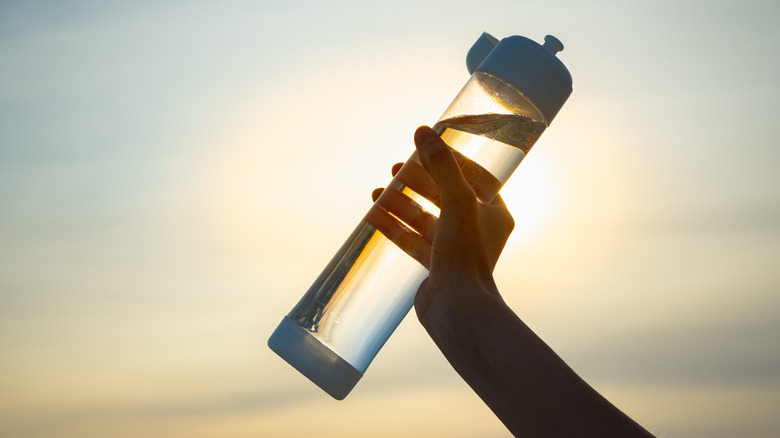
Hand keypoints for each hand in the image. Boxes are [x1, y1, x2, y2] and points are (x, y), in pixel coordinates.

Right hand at [365, 125, 514, 318]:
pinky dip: (394, 226)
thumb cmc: (465, 254)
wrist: (458, 309)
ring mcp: (454, 249)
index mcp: (494, 212)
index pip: (471, 177)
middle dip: (417, 181)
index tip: (424, 149)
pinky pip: (412, 240)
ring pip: (424, 218)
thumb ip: (440, 165)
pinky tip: (373, 215)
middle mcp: (477, 229)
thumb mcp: (456, 200)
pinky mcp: (435, 266)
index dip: (446, 161)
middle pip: (443, 196)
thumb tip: (423, 131)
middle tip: (395, 169)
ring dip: (401, 203)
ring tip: (377, 192)